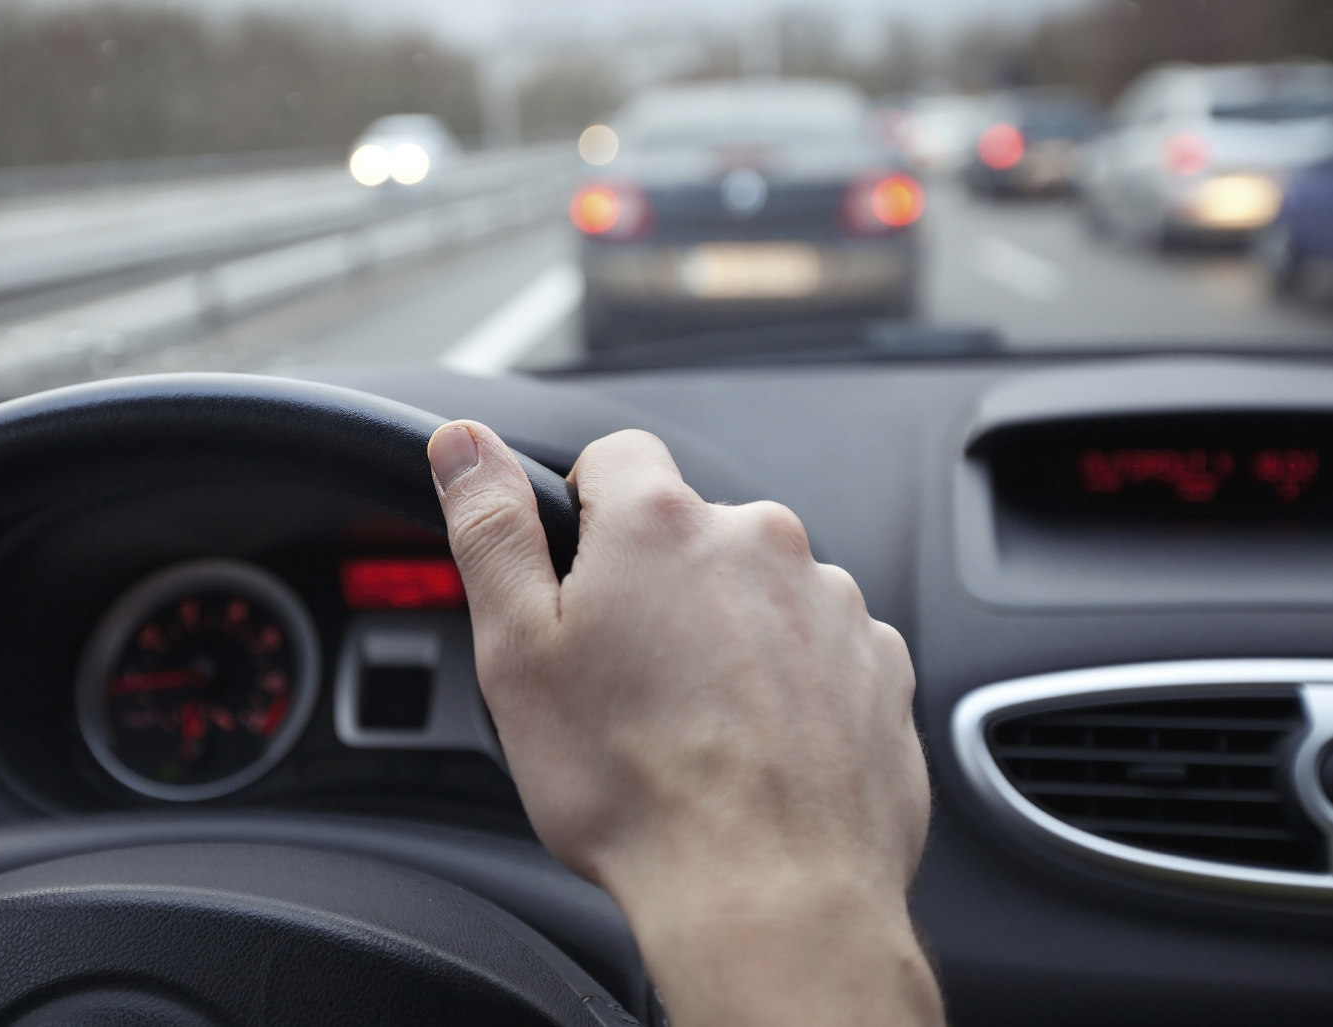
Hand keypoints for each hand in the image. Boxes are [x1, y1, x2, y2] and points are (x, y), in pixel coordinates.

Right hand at [428, 422, 939, 1026]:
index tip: (577, 580)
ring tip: (693, 728)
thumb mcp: (517, 650)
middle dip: (655, 586)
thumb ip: (490, 527)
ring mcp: (831, 602)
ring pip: (756, 592)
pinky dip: (787, 683)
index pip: (614, 456)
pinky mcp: (878, 665)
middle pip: (689, 530)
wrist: (768, 896)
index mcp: (660, 524)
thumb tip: (462, 443)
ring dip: (725, 634)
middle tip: (624, 678)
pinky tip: (753, 748)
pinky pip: (818, 649)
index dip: (583, 513)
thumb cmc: (635, 788)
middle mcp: (760, 541)